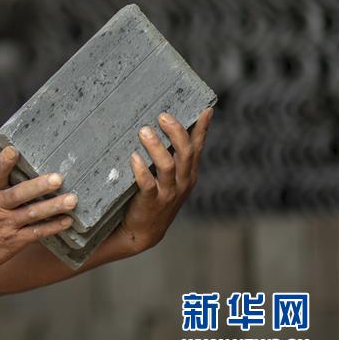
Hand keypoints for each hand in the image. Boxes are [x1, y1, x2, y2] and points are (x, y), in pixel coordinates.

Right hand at [0, 146, 76, 272]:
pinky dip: (53, 227)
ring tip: (71, 200)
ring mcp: (6, 224)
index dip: (3, 162)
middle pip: (19, 194)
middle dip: (39, 186)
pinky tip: (67, 221)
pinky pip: (37, 232)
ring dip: (53, 206)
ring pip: (32, 213)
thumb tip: (16, 158)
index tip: (13, 150)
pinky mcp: (14, 240)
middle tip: (58, 178)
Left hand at [117, 107, 213, 253]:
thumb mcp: (166, 175)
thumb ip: (168, 154)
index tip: (205, 109)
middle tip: (162, 115)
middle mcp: (183, 181)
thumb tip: (158, 125)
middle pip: (185, 153)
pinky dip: (142, 170)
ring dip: (156, 147)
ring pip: (168, 166)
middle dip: (176, 132)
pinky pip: (148, 185)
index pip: (197, 146)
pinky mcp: (151, 202)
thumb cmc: (152, 195)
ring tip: (144, 131)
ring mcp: (168, 192)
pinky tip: (134, 157)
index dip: (202, 128)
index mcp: (188, 172)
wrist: (142, 230)